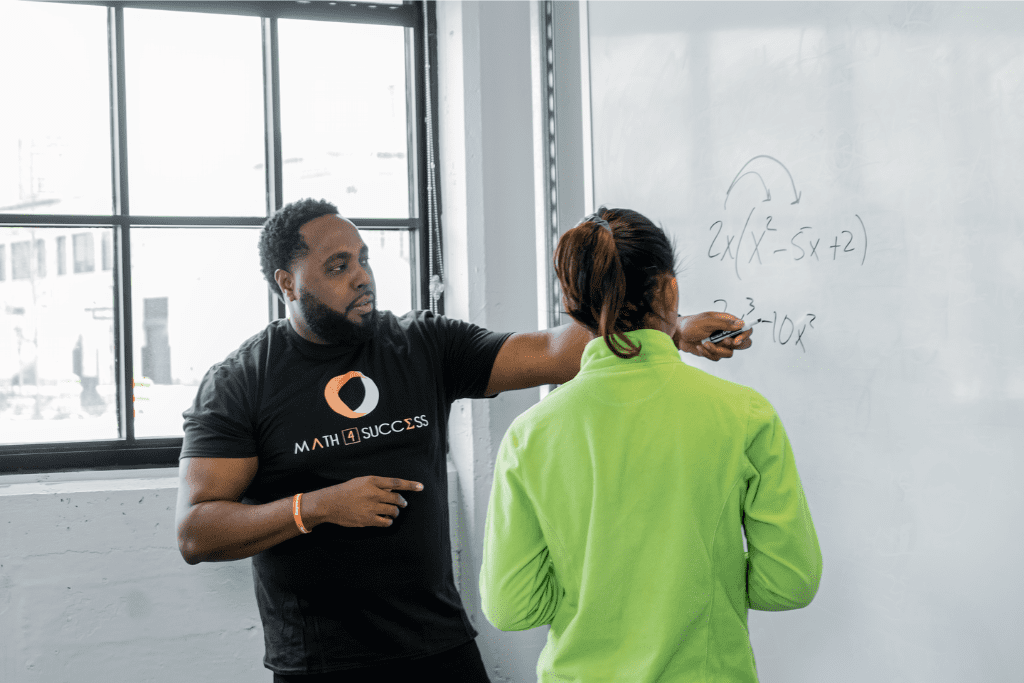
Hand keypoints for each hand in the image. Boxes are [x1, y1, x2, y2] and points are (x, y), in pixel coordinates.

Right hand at [307, 476, 423, 527]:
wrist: (330, 503)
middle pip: (397, 499)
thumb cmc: (346, 491)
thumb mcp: (361, 481)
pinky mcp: (368, 520)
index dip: (410, 485)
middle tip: (403, 504)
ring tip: (393, 512)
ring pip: (393, 511)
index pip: (396, 483)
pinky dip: (389, 521)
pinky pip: (386, 522)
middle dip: (403, 502)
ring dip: (395, 512)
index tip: (421, 487)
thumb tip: (393, 489)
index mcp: (372, 481)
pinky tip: (386, 520)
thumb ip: (377, 484)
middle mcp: (373, 493)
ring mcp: (371, 507)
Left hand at [673, 312, 753, 360]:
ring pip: (729, 353)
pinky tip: (700, 347)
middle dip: (733, 346)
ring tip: (705, 344)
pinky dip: (708, 353)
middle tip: (724, 342)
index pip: (745, 328)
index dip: (745, 335)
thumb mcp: (707, 321)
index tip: (735, 340)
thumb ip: (724, 323)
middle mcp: (727, 333)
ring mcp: (721, 343)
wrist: (679, 335)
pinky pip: (717, 357)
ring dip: (717, 350)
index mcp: (728, 322)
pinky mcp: (714, 351)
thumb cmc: (691, 324)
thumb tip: (741, 323)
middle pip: (743, 344)